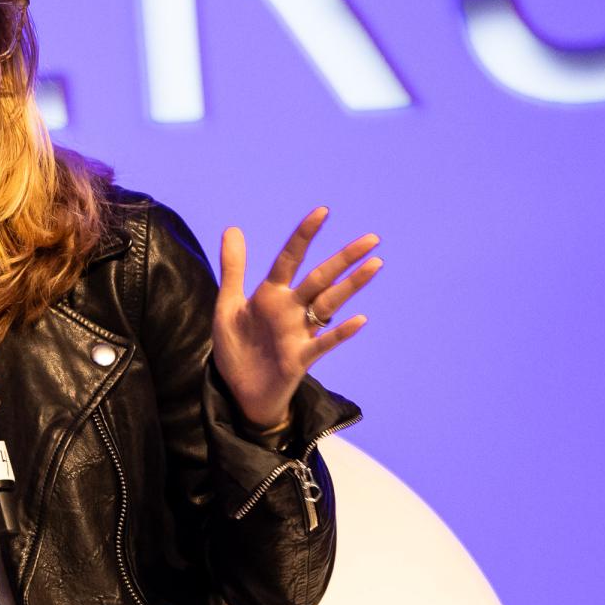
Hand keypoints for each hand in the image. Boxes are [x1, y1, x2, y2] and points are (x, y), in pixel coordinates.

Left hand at [214, 206, 381, 431]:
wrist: (238, 392)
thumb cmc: (238, 349)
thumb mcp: (229, 306)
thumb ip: (234, 269)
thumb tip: (233, 228)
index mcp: (271, 295)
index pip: (290, 259)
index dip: (304, 236)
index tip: (322, 211)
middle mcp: (289, 310)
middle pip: (320, 278)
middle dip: (344, 258)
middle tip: (372, 238)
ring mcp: (298, 333)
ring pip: (329, 304)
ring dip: (351, 285)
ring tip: (375, 264)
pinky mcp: (299, 359)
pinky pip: (323, 343)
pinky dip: (340, 333)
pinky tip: (359, 320)